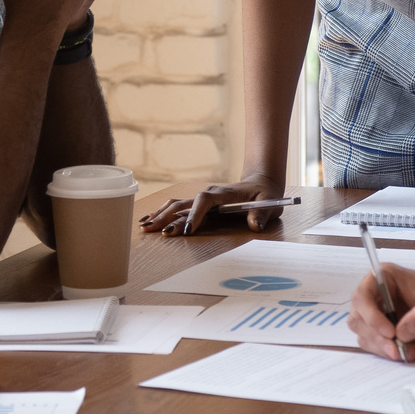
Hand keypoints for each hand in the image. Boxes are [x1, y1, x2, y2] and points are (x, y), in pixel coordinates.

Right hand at [140, 173, 282, 235]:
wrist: (261, 183)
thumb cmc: (265, 195)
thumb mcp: (269, 203)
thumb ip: (261, 214)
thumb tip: (254, 224)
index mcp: (225, 193)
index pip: (205, 200)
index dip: (195, 214)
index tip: (188, 230)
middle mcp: (210, 194)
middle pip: (185, 203)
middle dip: (168, 217)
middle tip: (154, 230)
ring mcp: (203, 198)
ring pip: (177, 204)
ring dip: (161, 214)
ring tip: (145, 226)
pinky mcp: (199, 203)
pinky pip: (178, 206)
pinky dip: (162, 212)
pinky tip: (149, 219)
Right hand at [348, 261, 414, 361]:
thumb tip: (401, 333)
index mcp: (383, 279)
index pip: (362, 297)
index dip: (371, 316)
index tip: (390, 332)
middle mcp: (376, 297)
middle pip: (359, 320)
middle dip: (377, 338)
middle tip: (396, 350)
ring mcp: (378, 316)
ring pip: (366, 337)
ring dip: (385, 349)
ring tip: (410, 352)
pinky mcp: (385, 334)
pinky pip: (379, 347)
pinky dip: (392, 354)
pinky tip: (413, 353)